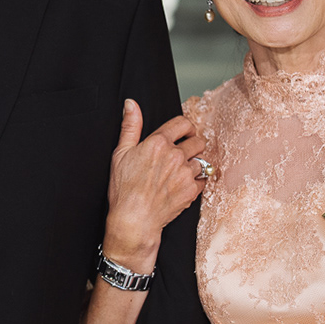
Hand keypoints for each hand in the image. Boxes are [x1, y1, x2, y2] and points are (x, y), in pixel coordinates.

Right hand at [104, 102, 206, 272]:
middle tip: (183, 154)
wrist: (134, 219)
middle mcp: (175, 155)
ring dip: (194, 165)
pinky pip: (203, 180)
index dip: (186, 127)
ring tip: (179, 174)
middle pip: (198, 141)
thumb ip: (130, 126)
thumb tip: (131, 104)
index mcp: (158, 142)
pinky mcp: (192, 190)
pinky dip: (196, 182)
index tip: (184, 132)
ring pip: (201, 161)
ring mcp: (186, 174)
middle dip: (192, 145)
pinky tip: (181, 186)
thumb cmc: (123, 188)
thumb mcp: (121, 153)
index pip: (183, 123)